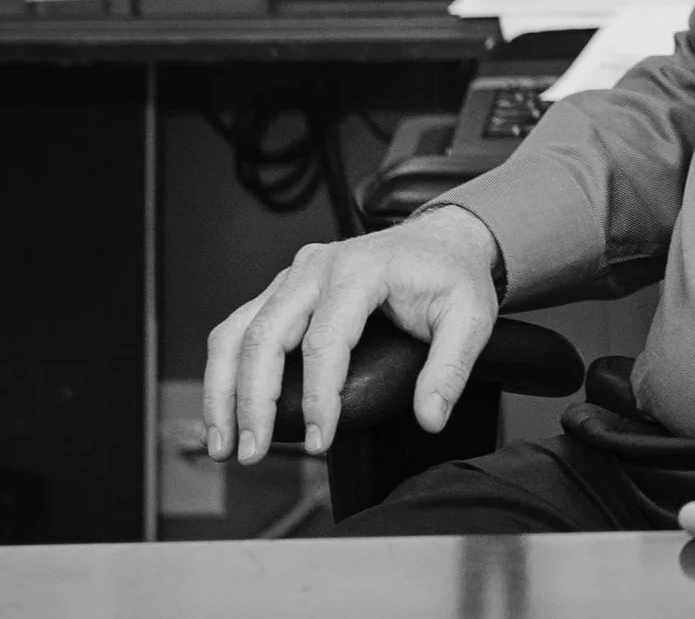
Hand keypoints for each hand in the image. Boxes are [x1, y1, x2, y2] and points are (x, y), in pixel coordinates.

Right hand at [201, 205, 499, 463]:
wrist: (441, 241)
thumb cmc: (451, 276)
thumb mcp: (471, 318)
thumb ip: (450, 368)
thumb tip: (430, 418)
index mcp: (361, 271)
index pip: (326, 341)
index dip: (317, 397)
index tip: (317, 442)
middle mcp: (317, 267)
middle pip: (266, 336)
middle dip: (252, 402)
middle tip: (251, 454)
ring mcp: (295, 276)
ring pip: (238, 331)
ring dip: (223, 391)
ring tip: (224, 444)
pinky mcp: (283, 289)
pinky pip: (240, 327)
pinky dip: (225, 371)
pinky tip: (226, 411)